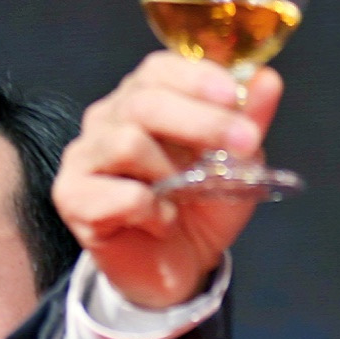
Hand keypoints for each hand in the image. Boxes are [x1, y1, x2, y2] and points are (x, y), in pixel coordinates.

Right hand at [53, 53, 284, 309]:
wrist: (180, 268)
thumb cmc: (201, 208)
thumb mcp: (237, 164)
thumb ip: (249, 121)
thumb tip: (266, 79)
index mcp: (143, 99)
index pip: (158, 70)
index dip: (196, 78)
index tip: (233, 95)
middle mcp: (107, 119)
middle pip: (143, 102)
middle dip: (201, 122)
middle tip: (244, 143)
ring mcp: (84, 156)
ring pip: (126, 143)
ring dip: (170, 173)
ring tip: (185, 195)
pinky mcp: (72, 197)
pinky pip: (114, 194)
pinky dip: (150, 210)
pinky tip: (162, 221)